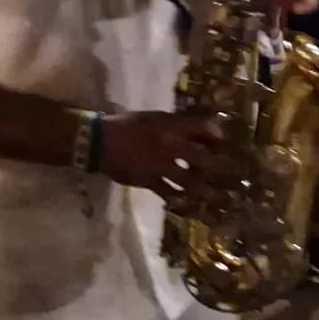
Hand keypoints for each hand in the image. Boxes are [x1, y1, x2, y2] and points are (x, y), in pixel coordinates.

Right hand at [96, 110, 222, 194]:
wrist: (98, 140)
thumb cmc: (125, 125)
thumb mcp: (152, 118)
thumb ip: (173, 124)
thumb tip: (194, 132)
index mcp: (170, 125)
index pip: (204, 127)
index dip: (216, 136)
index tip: (220, 143)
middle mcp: (170, 144)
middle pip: (203, 158)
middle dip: (214, 166)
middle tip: (218, 171)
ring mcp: (159, 164)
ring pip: (190, 180)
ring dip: (201, 188)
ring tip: (209, 194)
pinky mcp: (148, 180)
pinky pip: (168, 193)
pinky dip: (178, 199)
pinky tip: (183, 201)